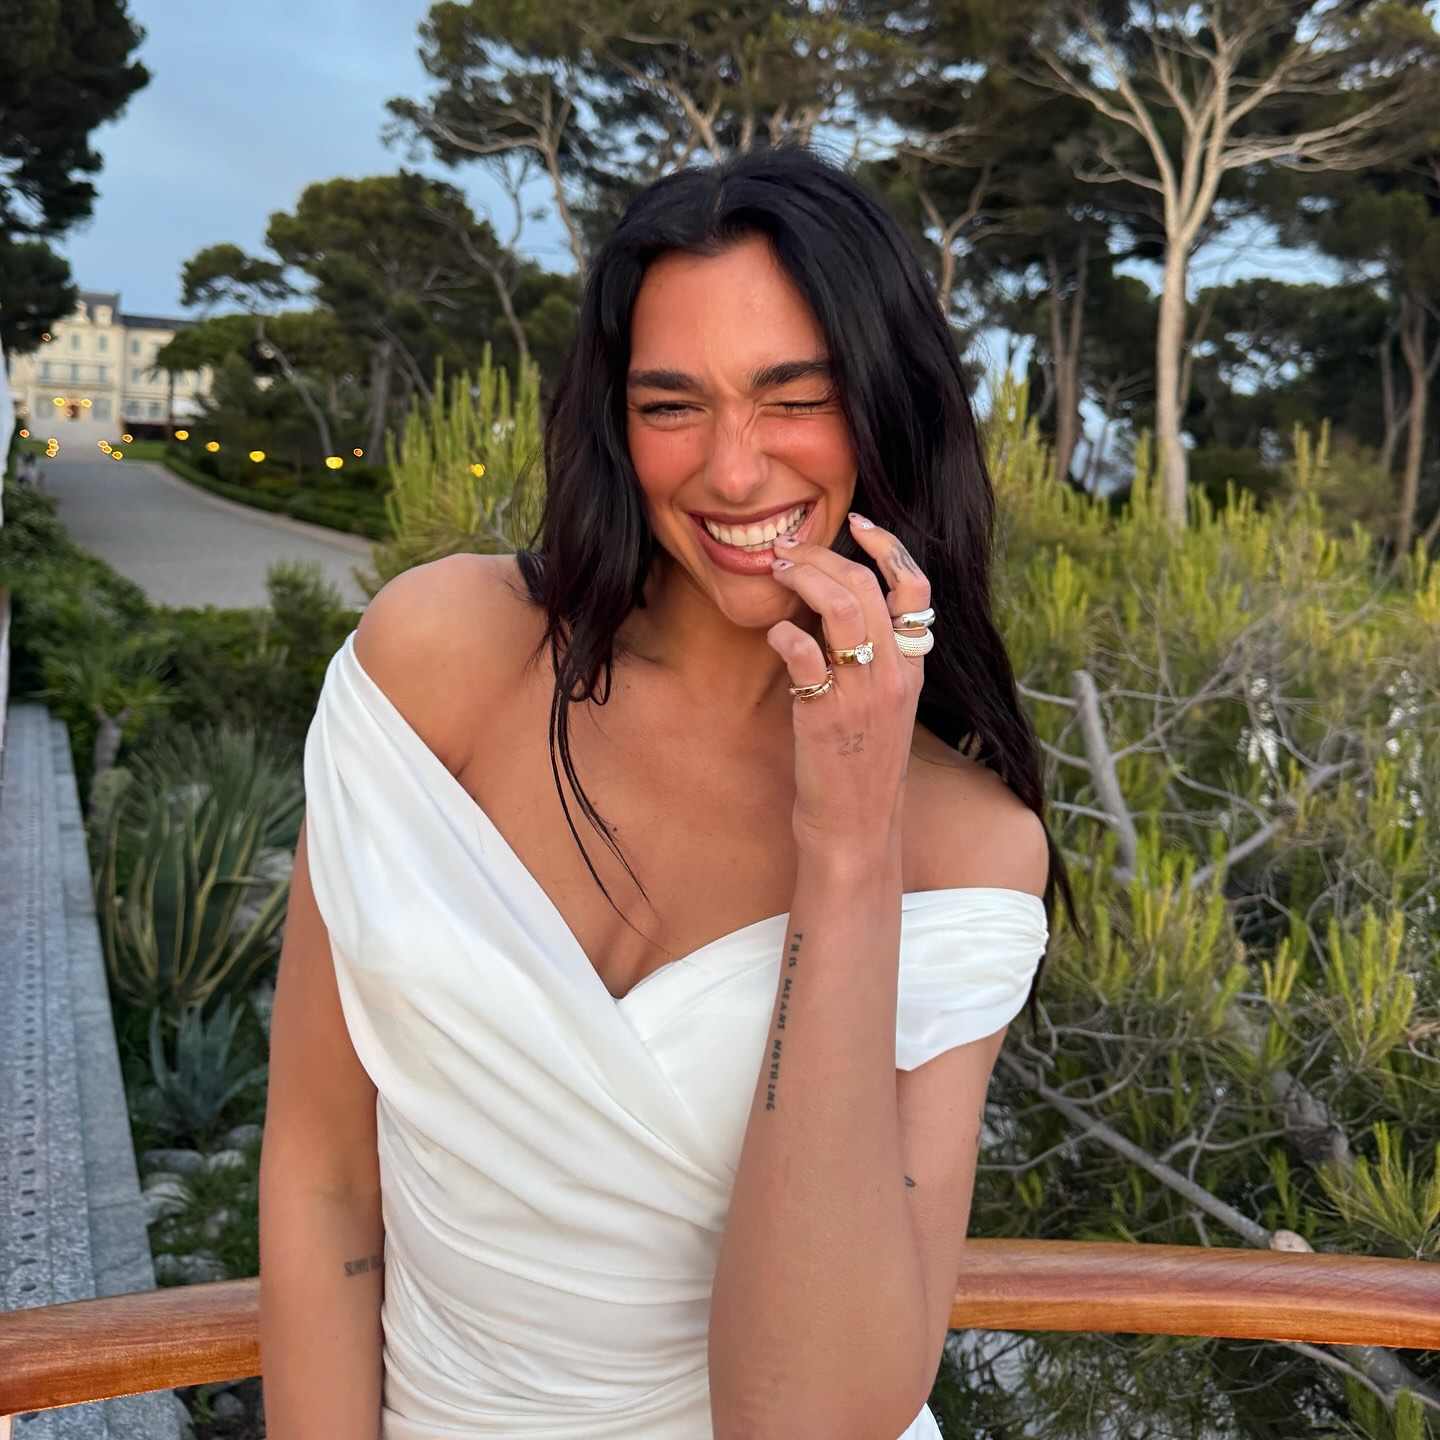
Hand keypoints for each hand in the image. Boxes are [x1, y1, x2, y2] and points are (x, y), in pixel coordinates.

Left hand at [765, 512, 931, 862]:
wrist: (856, 829)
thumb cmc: (860, 768)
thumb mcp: (884, 708)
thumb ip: (875, 661)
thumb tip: (838, 611)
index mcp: (913, 668)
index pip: (917, 586)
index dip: (888, 545)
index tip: (856, 523)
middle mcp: (895, 674)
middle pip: (867, 584)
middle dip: (822, 554)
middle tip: (787, 550)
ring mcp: (862, 693)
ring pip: (840, 606)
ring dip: (802, 577)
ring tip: (776, 572)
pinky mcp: (826, 714)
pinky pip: (804, 652)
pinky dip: (784, 632)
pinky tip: (773, 634)